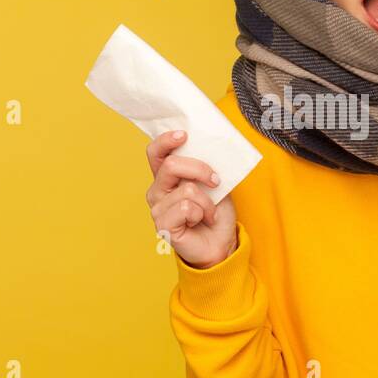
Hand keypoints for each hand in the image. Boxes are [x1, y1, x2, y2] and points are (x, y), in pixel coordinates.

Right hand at [146, 130, 237, 268]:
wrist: (221, 243)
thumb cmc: (215, 212)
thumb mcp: (214, 183)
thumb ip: (205, 166)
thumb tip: (209, 147)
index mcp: (166, 176)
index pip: (155, 152)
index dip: (166, 140)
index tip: (184, 135)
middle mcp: (157, 190)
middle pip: (172, 165)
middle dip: (201, 170)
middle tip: (216, 181)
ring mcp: (157, 208)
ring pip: (187, 189)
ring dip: (207, 201)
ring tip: (208, 212)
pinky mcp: (163, 225)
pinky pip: (186, 208)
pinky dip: (202, 213)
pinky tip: (200, 221)